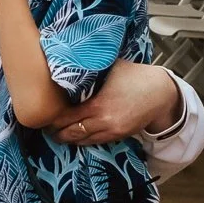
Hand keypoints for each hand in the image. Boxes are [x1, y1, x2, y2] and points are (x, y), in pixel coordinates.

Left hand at [48, 62, 181, 145]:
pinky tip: (73, 133)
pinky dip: (81, 139)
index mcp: (98, 106)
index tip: (42, 114)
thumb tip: (67, 60)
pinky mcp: (117, 136)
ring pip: (81, 141)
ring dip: (67, 138)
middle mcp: (104, 123)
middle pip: (71, 134)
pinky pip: (94, 142)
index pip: (66, 118)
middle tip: (44, 125)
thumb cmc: (135, 76)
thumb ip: (89, 69)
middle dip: (56, 132)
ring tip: (55, 131)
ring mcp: (111, 132)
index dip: (51, 119)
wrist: (161, 94)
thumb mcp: (110, 68)